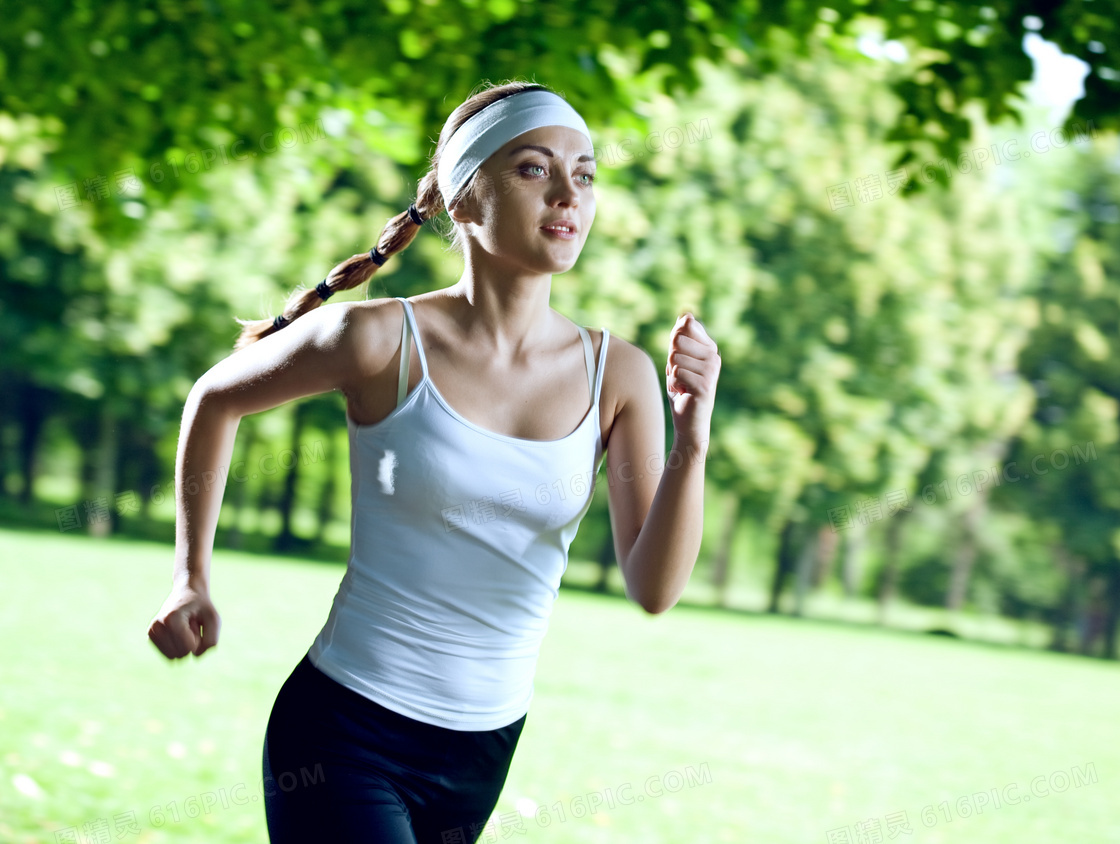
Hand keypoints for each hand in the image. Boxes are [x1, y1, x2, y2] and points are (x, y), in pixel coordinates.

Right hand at [148, 581, 220, 659]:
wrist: (188, 591)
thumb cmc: (202, 605)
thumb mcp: (214, 619)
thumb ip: (211, 641)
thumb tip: (196, 656)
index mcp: (171, 620)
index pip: (190, 648)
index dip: (199, 638)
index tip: (196, 620)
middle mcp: (157, 626)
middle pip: (182, 654)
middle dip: (192, 641)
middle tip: (191, 622)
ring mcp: (151, 632)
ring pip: (175, 656)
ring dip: (185, 643)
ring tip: (185, 626)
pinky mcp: (151, 636)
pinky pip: (169, 654)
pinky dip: (178, 645)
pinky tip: (178, 630)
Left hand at [665, 313, 720, 444]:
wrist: (689, 421)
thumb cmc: (682, 389)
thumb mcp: (678, 359)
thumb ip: (680, 337)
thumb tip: (687, 314)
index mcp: (709, 347)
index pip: (684, 327)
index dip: (673, 344)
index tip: (681, 361)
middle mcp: (714, 356)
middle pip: (677, 341)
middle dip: (671, 360)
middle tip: (680, 376)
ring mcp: (712, 370)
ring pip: (675, 358)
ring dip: (672, 375)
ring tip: (682, 385)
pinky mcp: (705, 384)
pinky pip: (676, 373)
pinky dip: (673, 385)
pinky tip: (684, 393)